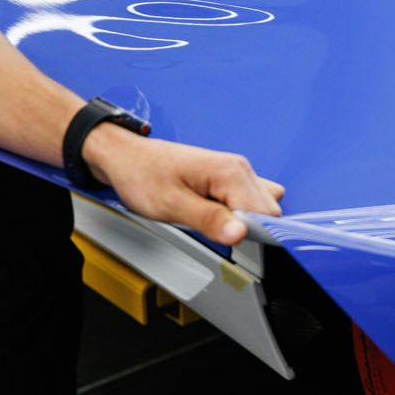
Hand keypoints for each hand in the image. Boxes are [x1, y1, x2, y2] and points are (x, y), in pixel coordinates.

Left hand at [84, 125, 284, 246]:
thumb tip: (241, 234)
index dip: (247, 232)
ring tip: (207, 218)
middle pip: (268, 213)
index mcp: (229, 171)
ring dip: (240, 221)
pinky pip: (249, 201)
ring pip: (261, 208)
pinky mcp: (229, 179)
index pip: (265, 214)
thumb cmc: (143, 175)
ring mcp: (235, 172)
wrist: (127, 158)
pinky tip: (214, 214)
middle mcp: (238, 168)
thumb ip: (209, 220)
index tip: (222, 235)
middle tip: (207, 226)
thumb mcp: (171, 204)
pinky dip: (237, 213)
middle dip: (243, 227)